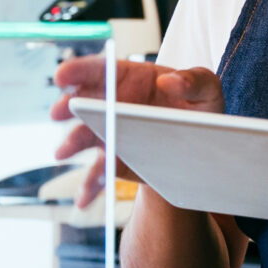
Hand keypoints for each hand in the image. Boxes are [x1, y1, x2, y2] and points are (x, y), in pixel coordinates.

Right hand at [49, 54, 223, 206]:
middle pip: (85, 101)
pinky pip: (97, 173)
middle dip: (68, 105)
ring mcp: (111, 133)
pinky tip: (83, 198)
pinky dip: (89, 186)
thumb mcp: (208, 90)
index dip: (80, 70)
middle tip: (59, 111)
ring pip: (85, 137)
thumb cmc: (200, 110)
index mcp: (134, 79)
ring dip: (72, 143)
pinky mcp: (115, 161)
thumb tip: (168, 81)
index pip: (103, 70)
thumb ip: (195, 80)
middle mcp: (115, 104)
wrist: (198, 148)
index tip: (62, 75)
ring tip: (64, 151)